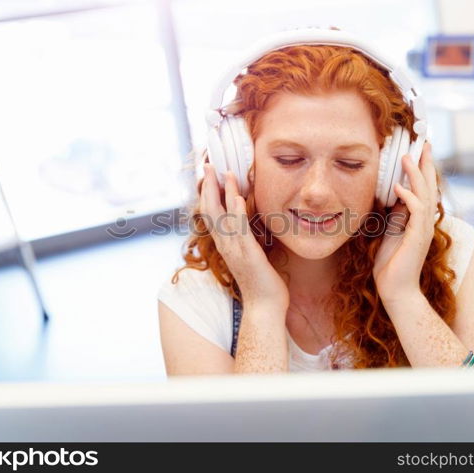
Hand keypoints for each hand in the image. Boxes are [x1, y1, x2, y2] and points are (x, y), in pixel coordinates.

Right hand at [200, 163, 288, 311]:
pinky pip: (240, 229)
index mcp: (225, 245)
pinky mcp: (248, 254)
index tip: (209, 175)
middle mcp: (225, 245)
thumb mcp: (251, 255)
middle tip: (208, 165)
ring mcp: (235, 250)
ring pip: (223, 216)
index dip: (208, 194)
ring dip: (223, 192)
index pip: (211, 214)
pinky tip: (239, 197)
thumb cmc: (262, 283)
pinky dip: (238, 211)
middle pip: (210, 211)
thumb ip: (246, 239)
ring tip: (224, 172)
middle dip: (209, 187)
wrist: (265, 308)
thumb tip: (249, 225)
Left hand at [373, 142, 437, 305]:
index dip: (422, 169)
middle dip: (426, 163)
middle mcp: (425, 222)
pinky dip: (409, 197)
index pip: (423, 189)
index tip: (418, 150)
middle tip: (423, 142)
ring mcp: (423, 229)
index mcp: (418, 220)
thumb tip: (394, 195)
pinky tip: (399, 187)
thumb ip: (395, 214)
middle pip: (429, 186)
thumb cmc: (390, 263)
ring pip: (425, 194)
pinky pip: (416, 212)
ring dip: (416, 174)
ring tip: (408, 156)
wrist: (395, 289)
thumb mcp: (389, 232)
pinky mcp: (418, 237)